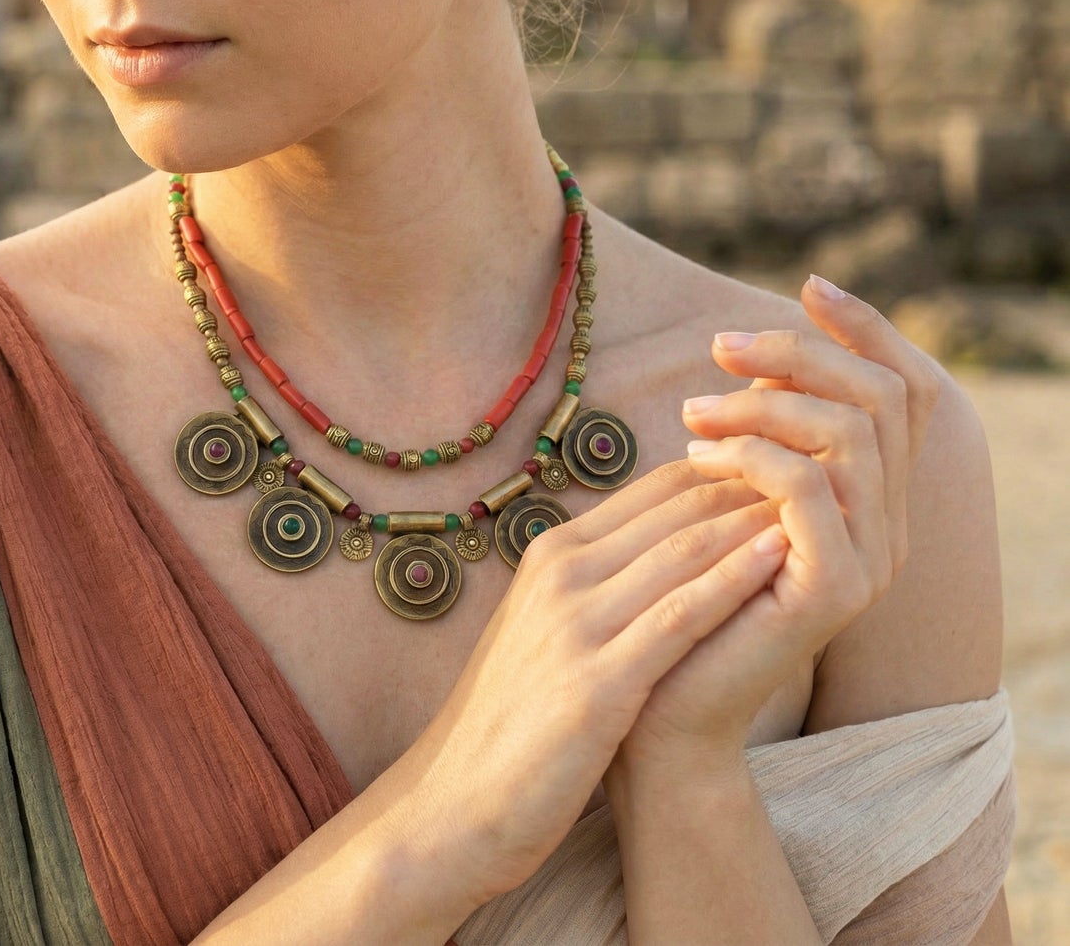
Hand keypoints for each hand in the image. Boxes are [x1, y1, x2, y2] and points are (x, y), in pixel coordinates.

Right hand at [395, 461, 787, 905]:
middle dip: (750, 484)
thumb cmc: (515, 716)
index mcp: (552, 554)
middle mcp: (561, 573)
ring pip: (683, 548)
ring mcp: (576, 624)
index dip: (724, 472)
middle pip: (674, 507)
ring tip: (815, 504)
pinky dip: (734, 577)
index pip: (654, 490)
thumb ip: (598, 581)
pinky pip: (680, 614)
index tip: (784, 474)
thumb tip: (663, 551)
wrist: (457, 801)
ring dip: (754, 519)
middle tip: (817, 474)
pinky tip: (781, 557)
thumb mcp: (548, 626)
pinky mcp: (597, 683)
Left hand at [607, 274, 942, 773]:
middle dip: (799, 353)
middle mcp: (886, 525)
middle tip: (719, 347)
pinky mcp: (833, 589)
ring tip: (692, 412)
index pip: (905, 391)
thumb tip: (746, 356)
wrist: (659, 704)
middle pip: (882, 396)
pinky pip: (809, 488)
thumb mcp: (722, 495)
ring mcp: (869, 559)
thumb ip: (753, 437)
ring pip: (851, 432)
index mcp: (869, 496)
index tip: (808, 284)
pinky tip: (696, 453)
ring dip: (765, 402)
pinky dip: (750, 453)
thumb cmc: (680, 591)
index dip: (869, 328)